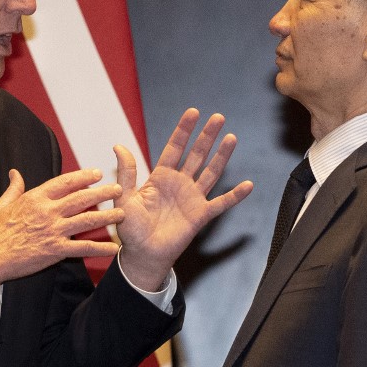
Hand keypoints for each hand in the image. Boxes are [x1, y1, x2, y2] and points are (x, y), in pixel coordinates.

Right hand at [0, 168, 123, 283]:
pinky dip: (100, 248)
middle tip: (118, 188)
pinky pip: (82, 248)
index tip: (96, 173)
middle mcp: (48, 212)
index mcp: (36, 198)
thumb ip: (13, 188)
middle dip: (102, 193)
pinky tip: (113, 247)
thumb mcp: (1, 204)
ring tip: (122, 213)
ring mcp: (53, 231)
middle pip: (81, 198)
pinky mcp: (55, 251)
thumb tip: (15, 173)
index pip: (65, 182)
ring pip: (87, 220)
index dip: (83, 176)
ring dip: (107, 216)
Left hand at [115, 109, 253, 290]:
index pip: (174, 148)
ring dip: (221, 156)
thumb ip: (126, 172)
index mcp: (160, 177)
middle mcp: (179, 183)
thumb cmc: (131, 228)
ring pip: (210, 172)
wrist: (142, 254)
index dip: (184, 130)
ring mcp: (192, 198)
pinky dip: (235, 195)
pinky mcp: (201, 215)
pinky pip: (221, 203)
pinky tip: (248, 184)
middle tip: (218, 117)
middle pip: (196, 155)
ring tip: (231, 137)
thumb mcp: (124, 197)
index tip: (193, 113)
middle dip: (206, 136)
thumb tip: (118, 146)